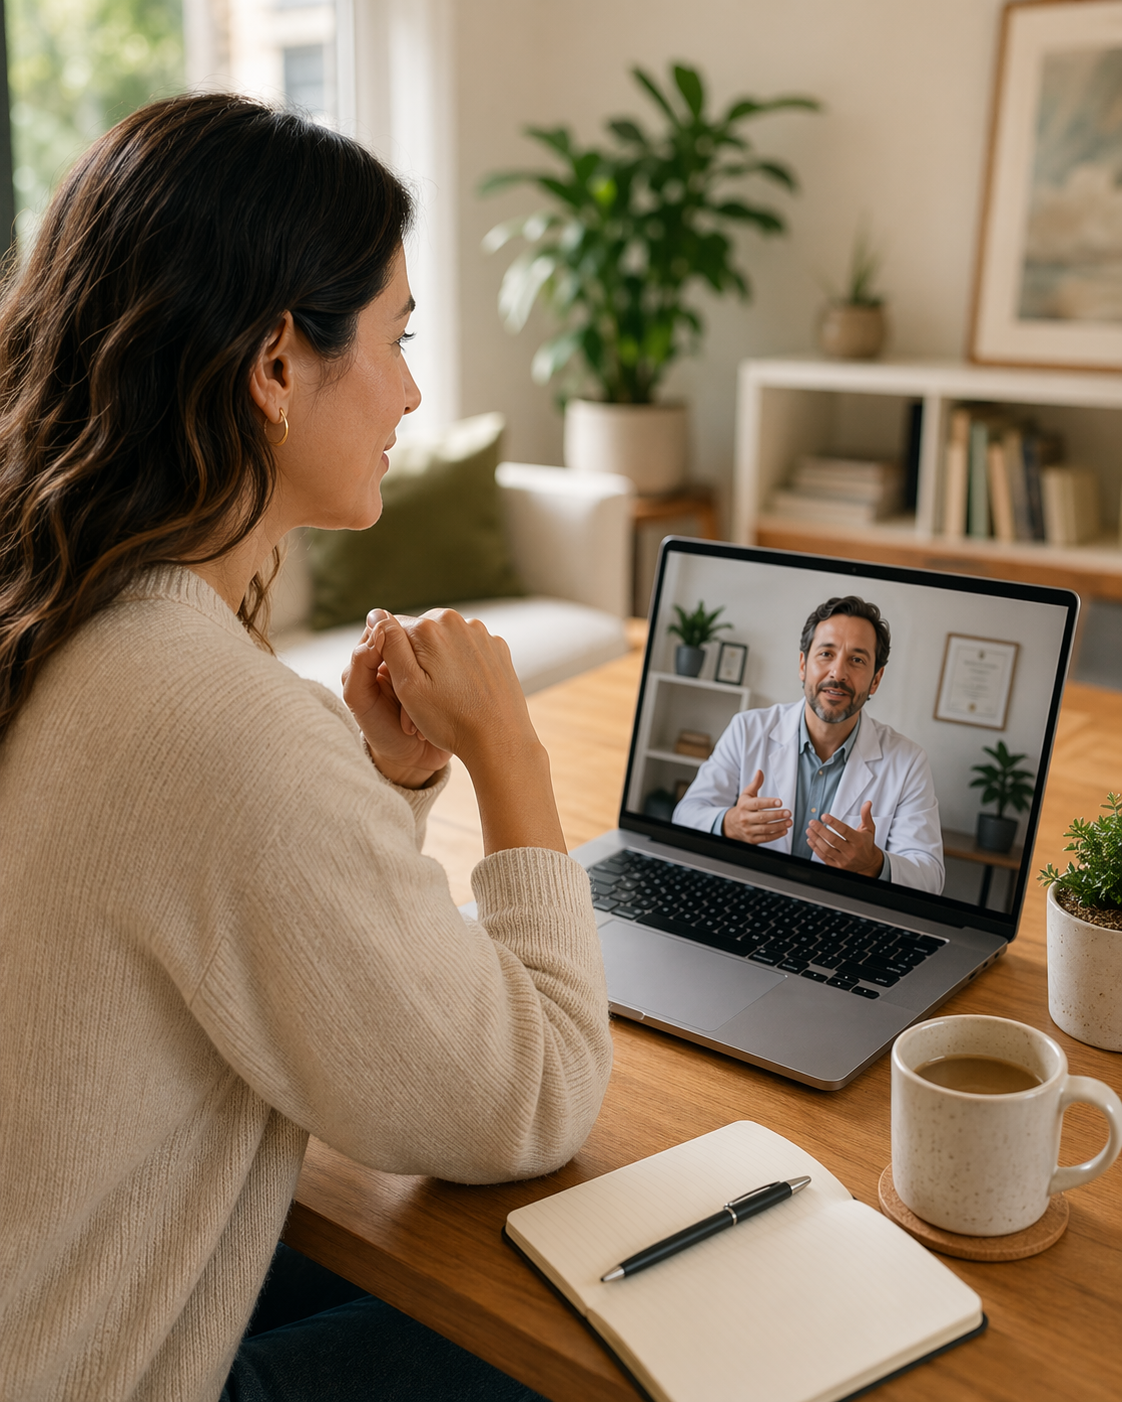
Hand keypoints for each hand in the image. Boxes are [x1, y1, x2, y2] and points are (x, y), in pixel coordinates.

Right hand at [355, 608, 565, 853]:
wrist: (499, 740)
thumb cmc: (449, 719)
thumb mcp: (407, 685)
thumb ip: (390, 644)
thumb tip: (376, 614)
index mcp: (430, 626)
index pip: (393, 631)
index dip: (392, 660)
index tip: (404, 687)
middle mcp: (457, 620)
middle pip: (421, 634)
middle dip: (417, 659)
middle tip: (424, 696)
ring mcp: (482, 634)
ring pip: (446, 642)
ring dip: (440, 662)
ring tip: (446, 697)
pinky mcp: (498, 648)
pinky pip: (470, 650)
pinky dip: (464, 666)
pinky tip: (466, 692)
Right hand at [722, 770, 792, 844]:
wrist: (731, 825)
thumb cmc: (743, 808)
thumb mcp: (746, 795)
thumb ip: (755, 784)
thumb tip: (760, 772)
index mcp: (744, 805)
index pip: (757, 803)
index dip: (769, 802)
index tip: (780, 802)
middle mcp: (745, 818)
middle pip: (762, 817)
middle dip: (777, 815)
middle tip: (788, 812)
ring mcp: (748, 830)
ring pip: (765, 829)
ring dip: (779, 825)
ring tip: (789, 821)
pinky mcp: (752, 839)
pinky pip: (765, 838)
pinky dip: (776, 835)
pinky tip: (784, 830)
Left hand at [806, 800, 883, 876]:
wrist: (869, 864)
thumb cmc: (866, 845)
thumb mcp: (869, 830)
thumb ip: (866, 816)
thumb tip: (867, 803)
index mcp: (858, 841)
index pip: (844, 831)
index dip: (833, 823)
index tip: (824, 816)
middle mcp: (851, 852)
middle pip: (833, 840)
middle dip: (820, 830)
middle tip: (812, 822)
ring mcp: (844, 860)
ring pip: (827, 849)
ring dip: (816, 839)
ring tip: (809, 830)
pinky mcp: (837, 866)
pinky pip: (824, 857)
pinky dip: (815, 849)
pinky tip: (810, 840)